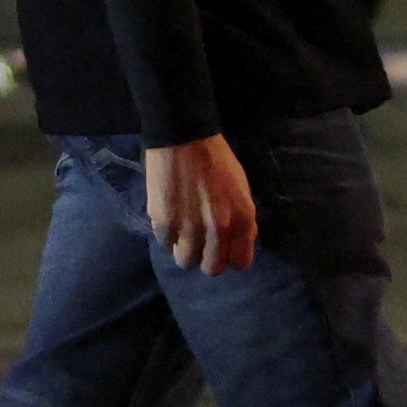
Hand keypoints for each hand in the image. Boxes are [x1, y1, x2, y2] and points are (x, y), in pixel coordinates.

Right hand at [144, 132, 257, 275]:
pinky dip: (167, 236)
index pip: (240, 262)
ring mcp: (190, 229)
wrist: (184, 137)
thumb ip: (240, 219)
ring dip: (184, 250)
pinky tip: (169, 218)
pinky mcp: (164, 223)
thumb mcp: (241, 189)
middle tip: (200, 244)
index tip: (223, 248)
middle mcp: (218, 230)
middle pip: (212, 269)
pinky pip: (165, 244)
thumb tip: (235, 242)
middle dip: (206, 259)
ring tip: (182, 233)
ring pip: (186, 262)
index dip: (230, 257)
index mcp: (242, 220)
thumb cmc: (216, 159)